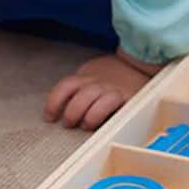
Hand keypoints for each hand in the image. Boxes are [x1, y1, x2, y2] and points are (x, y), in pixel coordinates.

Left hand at [44, 49, 162, 130]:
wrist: (139, 63)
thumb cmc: (111, 75)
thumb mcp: (91, 76)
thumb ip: (78, 89)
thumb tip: (60, 109)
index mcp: (86, 77)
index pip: (65, 87)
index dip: (54, 102)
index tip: (49, 117)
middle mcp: (98, 83)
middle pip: (80, 97)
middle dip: (71, 112)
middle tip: (68, 124)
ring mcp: (113, 90)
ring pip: (97, 103)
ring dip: (88, 117)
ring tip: (85, 125)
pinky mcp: (129, 98)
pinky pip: (116, 107)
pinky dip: (106, 116)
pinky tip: (103, 125)